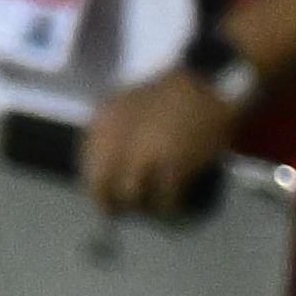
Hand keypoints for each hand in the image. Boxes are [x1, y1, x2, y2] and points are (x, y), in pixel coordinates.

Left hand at [78, 67, 238, 213]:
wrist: (207, 82)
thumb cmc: (170, 93)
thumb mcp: (127, 106)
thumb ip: (114, 134)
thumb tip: (109, 170)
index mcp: (103, 123)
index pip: (89, 168)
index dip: (97, 189)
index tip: (108, 200)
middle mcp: (116, 140)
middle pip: (103, 187)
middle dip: (113, 205)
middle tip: (126, 213)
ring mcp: (144, 155)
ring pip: (132, 197)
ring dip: (143, 207)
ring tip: (153, 210)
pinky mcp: (172, 166)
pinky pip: (164, 200)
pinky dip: (169, 207)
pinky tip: (174, 207)